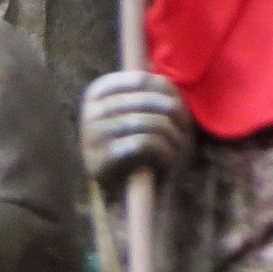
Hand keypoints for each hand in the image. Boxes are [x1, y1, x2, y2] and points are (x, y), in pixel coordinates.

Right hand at [81, 70, 189, 189]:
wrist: (125, 192)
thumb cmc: (141, 145)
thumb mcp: (146, 112)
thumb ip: (153, 90)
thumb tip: (161, 79)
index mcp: (97, 92)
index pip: (142, 80)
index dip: (168, 94)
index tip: (177, 111)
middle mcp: (89, 111)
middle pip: (148, 101)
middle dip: (175, 118)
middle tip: (183, 133)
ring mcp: (91, 135)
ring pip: (147, 122)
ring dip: (173, 138)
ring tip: (177, 148)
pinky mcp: (99, 159)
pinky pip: (143, 144)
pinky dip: (164, 153)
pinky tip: (166, 162)